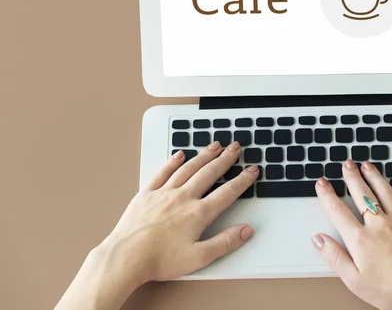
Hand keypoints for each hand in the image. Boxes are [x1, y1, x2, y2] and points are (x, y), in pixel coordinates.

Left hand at [55, 141, 257, 309]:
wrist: (125, 258)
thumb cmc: (159, 260)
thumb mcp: (199, 258)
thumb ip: (224, 242)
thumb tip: (245, 231)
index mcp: (197, 213)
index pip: (227, 192)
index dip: (242, 180)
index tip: (252, 171)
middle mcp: (183, 198)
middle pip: (209, 173)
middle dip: (225, 159)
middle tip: (235, 148)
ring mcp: (164, 193)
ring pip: (188, 168)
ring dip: (203, 155)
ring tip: (214, 146)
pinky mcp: (146, 194)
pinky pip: (162, 172)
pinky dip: (173, 162)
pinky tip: (180, 155)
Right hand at [312, 160, 391, 309]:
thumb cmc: (391, 291)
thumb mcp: (353, 280)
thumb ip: (334, 256)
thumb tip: (318, 239)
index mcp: (360, 239)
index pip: (337, 210)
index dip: (327, 194)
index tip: (322, 183)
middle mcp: (379, 225)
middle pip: (361, 194)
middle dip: (351, 176)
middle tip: (346, 165)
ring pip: (384, 191)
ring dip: (374, 175)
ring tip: (366, 164)